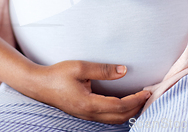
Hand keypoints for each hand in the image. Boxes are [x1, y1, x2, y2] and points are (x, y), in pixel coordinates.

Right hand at [28, 60, 150, 124]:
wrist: (38, 84)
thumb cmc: (57, 74)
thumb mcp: (80, 67)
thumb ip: (103, 70)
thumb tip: (124, 71)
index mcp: (89, 104)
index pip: (120, 106)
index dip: (136, 100)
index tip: (147, 91)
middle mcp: (89, 114)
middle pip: (119, 117)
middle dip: (136, 108)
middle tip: (148, 97)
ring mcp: (86, 116)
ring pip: (113, 120)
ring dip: (129, 112)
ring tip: (140, 101)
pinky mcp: (84, 113)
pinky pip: (106, 118)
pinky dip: (119, 113)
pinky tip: (124, 104)